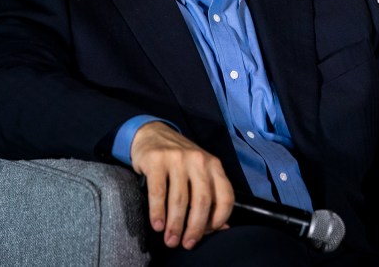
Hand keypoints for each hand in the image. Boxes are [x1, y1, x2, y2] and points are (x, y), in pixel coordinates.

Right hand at [130, 121, 234, 249]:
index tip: (207, 233)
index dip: (219, 218)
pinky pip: (158, 192)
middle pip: (202, 201)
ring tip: (170, 239)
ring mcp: (177, 159)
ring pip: (179, 199)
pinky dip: (158, 212)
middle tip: (185, 243)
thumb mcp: (200, 172)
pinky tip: (158, 225)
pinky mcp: (156, 161)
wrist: (153, 134)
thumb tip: (222, 227)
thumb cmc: (180, 159)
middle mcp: (199, 160)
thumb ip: (212, 195)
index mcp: (214, 165)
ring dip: (175, 224)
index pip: (225, 195)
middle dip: (195, 227)